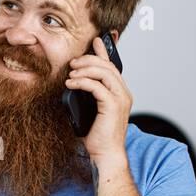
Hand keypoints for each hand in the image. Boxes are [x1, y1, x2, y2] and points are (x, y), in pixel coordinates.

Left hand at [66, 34, 131, 163]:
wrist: (106, 154)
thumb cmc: (99, 136)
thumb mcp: (92, 110)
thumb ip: (89, 95)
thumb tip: (75, 81)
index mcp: (120, 93)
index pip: (113, 67)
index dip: (104, 52)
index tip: (94, 42)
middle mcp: (124, 93)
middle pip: (108, 66)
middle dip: (89, 59)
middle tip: (73, 62)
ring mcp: (121, 99)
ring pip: (104, 72)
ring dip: (85, 69)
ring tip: (71, 73)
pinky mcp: (113, 105)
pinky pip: (97, 86)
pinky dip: (82, 82)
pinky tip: (71, 83)